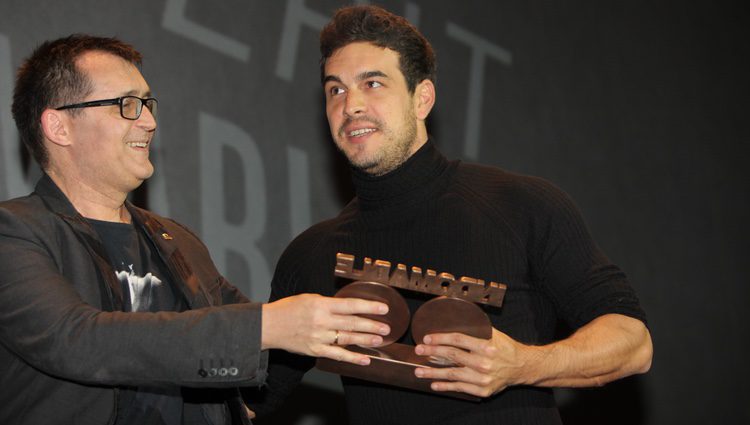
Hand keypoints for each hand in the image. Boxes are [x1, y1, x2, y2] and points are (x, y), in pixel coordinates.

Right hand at [262, 293, 389, 364]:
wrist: (269, 325)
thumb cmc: (289, 309)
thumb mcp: (310, 298)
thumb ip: (329, 304)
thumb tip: (350, 308)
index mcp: (321, 304)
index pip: (350, 305)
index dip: (369, 306)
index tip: (383, 308)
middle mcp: (321, 321)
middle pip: (352, 323)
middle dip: (372, 325)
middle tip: (387, 327)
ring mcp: (319, 337)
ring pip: (347, 339)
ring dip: (366, 340)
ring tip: (380, 340)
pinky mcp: (315, 350)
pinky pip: (337, 355)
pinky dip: (352, 358)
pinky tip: (365, 359)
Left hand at [413, 328, 530, 397]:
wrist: (522, 367)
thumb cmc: (505, 348)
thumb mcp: (494, 333)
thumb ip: (477, 328)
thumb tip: (455, 317)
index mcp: (486, 346)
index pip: (458, 340)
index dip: (440, 338)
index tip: (427, 338)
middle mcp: (484, 363)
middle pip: (452, 356)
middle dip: (432, 353)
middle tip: (418, 350)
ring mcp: (483, 378)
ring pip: (453, 374)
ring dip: (433, 373)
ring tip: (419, 371)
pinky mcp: (483, 390)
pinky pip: (460, 388)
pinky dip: (446, 387)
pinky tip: (434, 384)